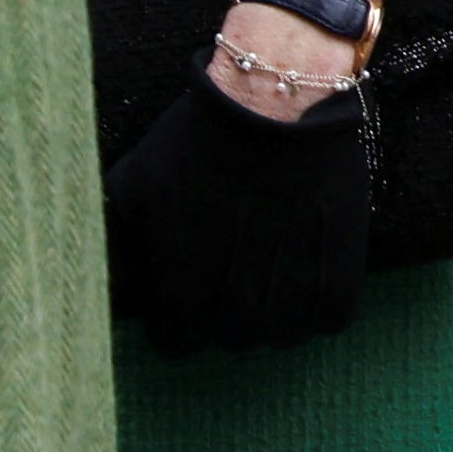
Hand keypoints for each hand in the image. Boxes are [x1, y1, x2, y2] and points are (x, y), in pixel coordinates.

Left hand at [105, 64, 370, 353]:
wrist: (275, 109)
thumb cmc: (197, 142)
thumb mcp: (133, 185)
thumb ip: (119, 236)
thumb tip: (112, 267)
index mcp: (180, 298)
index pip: (174, 342)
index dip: (177, 312)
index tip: (188, 281)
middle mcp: (235, 315)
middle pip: (227, 338)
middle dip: (223, 306)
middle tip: (234, 259)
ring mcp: (291, 305)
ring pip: (279, 334)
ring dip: (275, 306)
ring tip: (274, 256)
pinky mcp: (339, 287)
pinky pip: (328, 319)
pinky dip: (320, 296)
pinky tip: (309, 257)